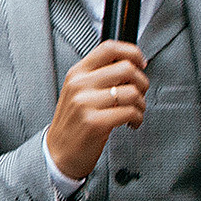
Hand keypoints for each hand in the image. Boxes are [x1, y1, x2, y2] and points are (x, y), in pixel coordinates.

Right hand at [47, 41, 149, 180]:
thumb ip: (99, 76)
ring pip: (133, 92)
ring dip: (141, 104)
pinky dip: (138, 118)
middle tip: (140, 93)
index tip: (141, 63)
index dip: (132, 52)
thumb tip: (131, 66)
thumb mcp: (79, 92)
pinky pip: (130, 112)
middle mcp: (80, 85)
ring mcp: (85, 103)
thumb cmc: (74, 122)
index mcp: (77, 73)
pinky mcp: (95, 122)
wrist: (58, 152)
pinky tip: (131, 123)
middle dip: (142, 82)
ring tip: (135, 111)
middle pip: (127, 68)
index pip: (109, 48)